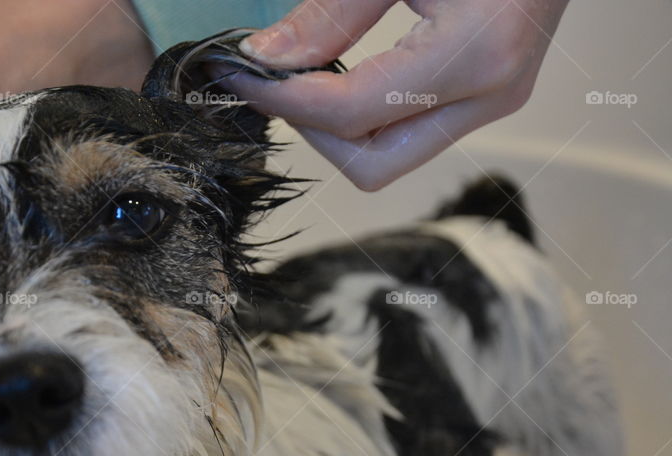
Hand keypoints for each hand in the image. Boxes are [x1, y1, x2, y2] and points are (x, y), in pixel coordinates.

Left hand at [222, 0, 569, 189]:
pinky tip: (343, 70)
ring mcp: (494, 100)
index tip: (239, 71)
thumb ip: (333, 13)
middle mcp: (492, 93)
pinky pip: (408, 130)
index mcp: (478, 52)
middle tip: (276, 80)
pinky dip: (364, 112)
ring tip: (306, 73)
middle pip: (372, 164)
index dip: (283, 98)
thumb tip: (266, 58)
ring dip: (336, 126)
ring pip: (389, 155)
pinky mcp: (486, 95)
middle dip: (313, 129)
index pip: (352, 112)